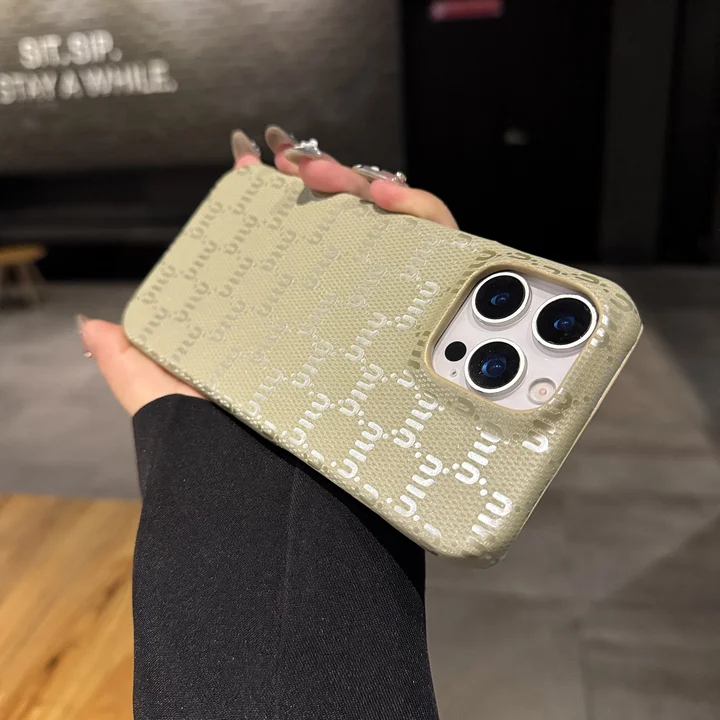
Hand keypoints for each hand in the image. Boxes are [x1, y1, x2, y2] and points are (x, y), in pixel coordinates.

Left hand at [80, 127, 456, 414]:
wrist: (280, 502)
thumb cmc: (222, 451)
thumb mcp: (166, 398)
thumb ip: (131, 361)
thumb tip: (93, 325)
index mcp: (289, 325)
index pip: (294, 245)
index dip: (278, 196)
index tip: (254, 161)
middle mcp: (340, 318)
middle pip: (351, 230)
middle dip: (332, 181)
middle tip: (301, 163)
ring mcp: (383, 322)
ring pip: (399, 236)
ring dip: (375, 191)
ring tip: (341, 178)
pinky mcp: (421, 333)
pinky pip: (441, 263)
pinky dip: (423, 217)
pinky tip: (390, 202)